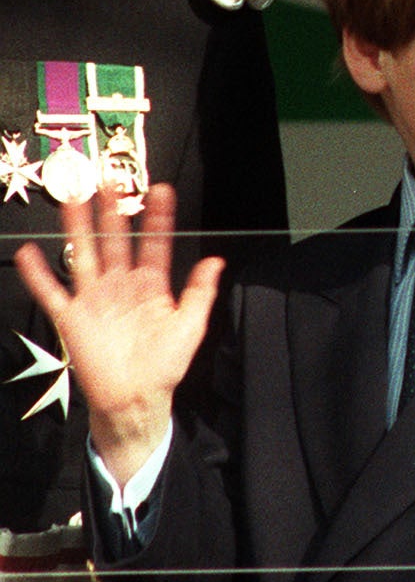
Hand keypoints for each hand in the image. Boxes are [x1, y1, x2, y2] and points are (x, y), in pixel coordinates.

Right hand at [14, 183, 223, 487]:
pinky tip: (31, 253)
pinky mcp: (73, 319)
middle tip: (110, 181)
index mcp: (151, 287)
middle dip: (113, 211)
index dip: (158, 218)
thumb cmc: (164, 367)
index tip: (162, 191)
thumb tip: (217, 260)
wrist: (135, 401)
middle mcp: (121, 287)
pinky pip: (52, 292)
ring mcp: (95, 299)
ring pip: (85, 255)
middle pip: (116, 240)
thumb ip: (201, 292)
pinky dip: (39, 274)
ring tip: (73, 199)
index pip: (155, 243)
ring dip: (79, 228)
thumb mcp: (190, 326)